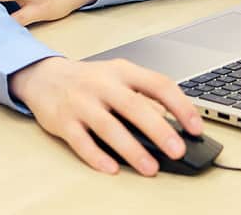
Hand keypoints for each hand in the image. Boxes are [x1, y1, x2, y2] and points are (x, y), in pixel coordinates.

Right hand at [9, 56, 202, 176]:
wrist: (44, 76)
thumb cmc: (88, 80)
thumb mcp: (117, 77)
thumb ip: (143, 97)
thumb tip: (173, 126)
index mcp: (121, 71)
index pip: (157, 84)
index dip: (180, 105)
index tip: (196, 127)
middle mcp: (101, 84)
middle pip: (134, 106)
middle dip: (158, 130)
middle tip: (177, 150)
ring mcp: (81, 102)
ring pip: (108, 126)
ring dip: (131, 149)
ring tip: (151, 168)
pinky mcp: (63, 120)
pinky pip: (81, 141)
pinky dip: (96, 156)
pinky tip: (111, 168)